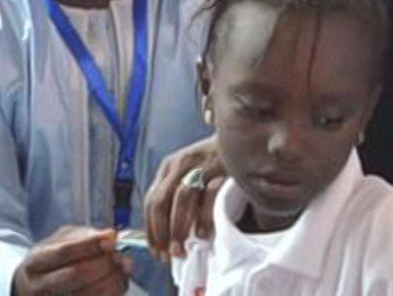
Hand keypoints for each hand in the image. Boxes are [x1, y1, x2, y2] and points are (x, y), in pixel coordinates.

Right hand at [12, 226, 129, 295]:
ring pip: (88, 294)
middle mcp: (39, 286)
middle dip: (104, 264)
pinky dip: (113, 291)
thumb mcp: (61, 240)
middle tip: (119, 255)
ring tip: (122, 266)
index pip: (64, 252)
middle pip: (76, 275)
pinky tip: (118, 280)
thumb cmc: (53, 258)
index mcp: (36, 261)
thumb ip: (85, 236)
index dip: (90, 246)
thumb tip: (110, 236)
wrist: (35, 286)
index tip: (111, 240)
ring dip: (112, 279)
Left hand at [144, 135, 225, 258]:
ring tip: (180, 250)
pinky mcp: (222, 169)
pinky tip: (202, 234)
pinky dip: (203, 217)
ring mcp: (201, 165)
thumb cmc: (214, 163)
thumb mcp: (190, 173)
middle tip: (167, 254)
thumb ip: (177, 195)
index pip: (151, 199)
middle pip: (161, 199)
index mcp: (169, 166)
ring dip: (178, 227)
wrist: (241, 138)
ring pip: (181, 198)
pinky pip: (209, 195)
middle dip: (161, 231)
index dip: (150, 228)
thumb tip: (168, 233)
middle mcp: (181, 164)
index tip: (155, 249)